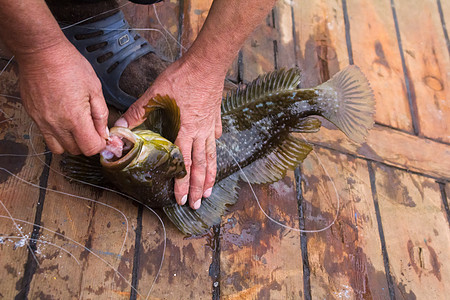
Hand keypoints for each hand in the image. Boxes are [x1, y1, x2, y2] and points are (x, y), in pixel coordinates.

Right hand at [18, 41, 108, 155]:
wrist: (42, 53)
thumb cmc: (70, 66)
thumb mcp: (95, 88)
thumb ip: (101, 114)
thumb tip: (103, 133)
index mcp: (75, 118)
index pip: (90, 148)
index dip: (99, 144)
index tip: (102, 135)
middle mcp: (57, 124)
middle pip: (75, 150)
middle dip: (86, 143)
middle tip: (90, 128)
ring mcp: (42, 122)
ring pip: (59, 148)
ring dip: (70, 142)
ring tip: (75, 126)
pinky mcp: (33, 116)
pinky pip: (46, 135)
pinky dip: (57, 134)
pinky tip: (62, 119)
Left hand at [115, 55, 223, 209]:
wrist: (206, 64)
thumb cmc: (181, 78)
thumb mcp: (155, 94)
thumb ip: (137, 113)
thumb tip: (118, 129)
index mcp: (184, 131)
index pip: (183, 164)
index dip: (181, 183)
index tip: (181, 199)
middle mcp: (199, 134)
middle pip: (200, 166)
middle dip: (197, 187)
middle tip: (196, 204)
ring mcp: (209, 127)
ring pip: (211, 157)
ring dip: (210, 176)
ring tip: (209, 191)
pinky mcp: (215, 118)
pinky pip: (215, 137)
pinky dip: (214, 149)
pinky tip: (213, 154)